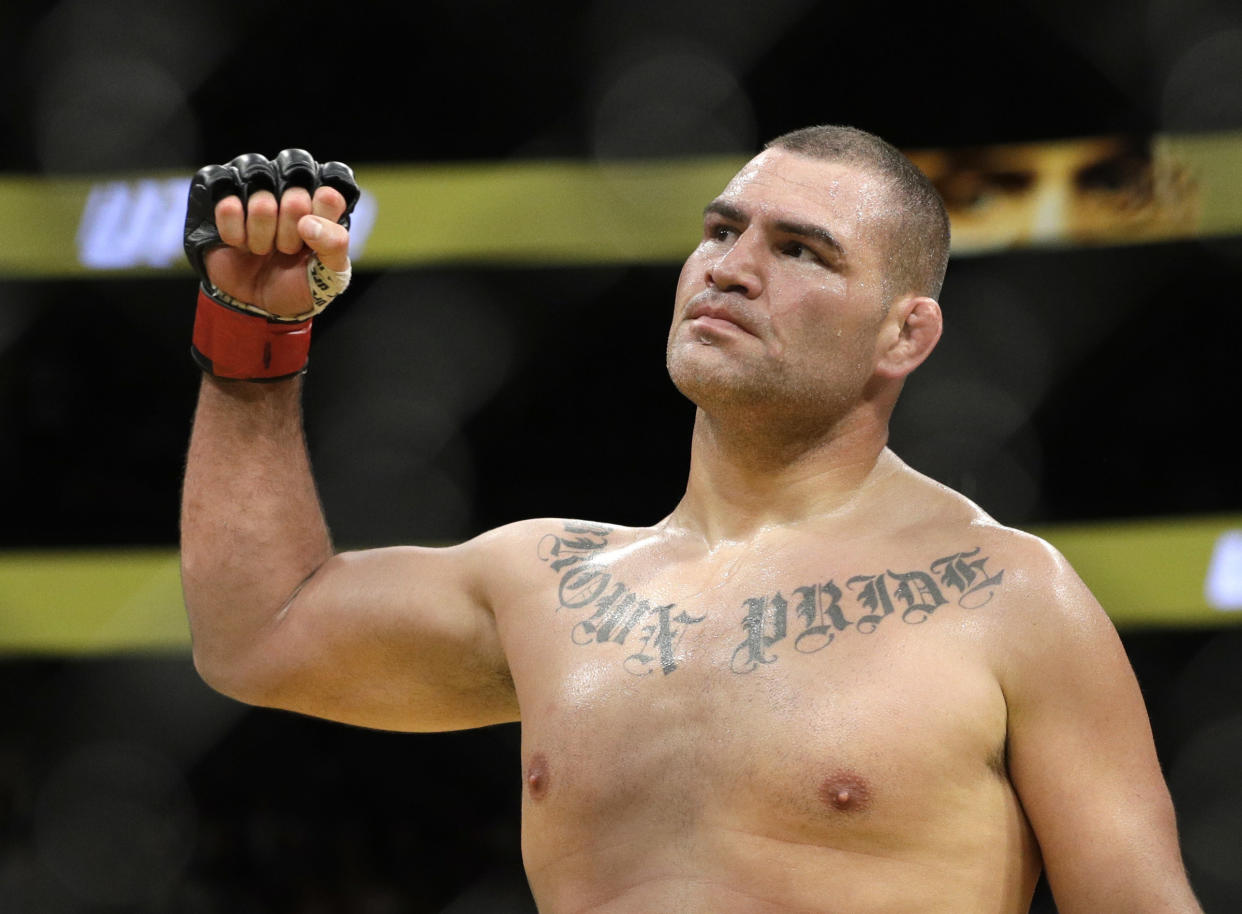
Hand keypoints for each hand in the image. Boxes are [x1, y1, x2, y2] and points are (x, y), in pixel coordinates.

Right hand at [184, 151, 358, 318]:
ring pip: (262, 201)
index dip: (319, 224)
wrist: (257, 301)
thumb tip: (308, 223)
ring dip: (262, 237)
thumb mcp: (330, 272)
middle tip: (286, 249)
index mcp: (322, 201)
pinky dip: (235, 235)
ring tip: (263, 248)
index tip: (311, 241)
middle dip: (290, 237)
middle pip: (296, 198)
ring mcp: (256, 189)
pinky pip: (227, 206)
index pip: (329, 196)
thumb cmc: (299, 281)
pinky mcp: (223, 196)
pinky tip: (239, 243)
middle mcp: (290, 187)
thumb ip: (334, 244)